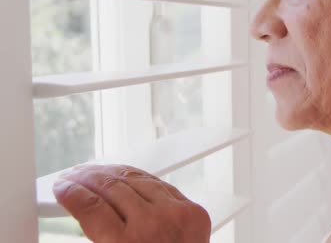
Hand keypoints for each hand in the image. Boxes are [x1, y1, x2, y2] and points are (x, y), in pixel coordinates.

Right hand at [53, 165, 210, 242]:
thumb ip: (99, 233)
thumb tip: (81, 205)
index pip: (91, 207)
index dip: (72, 193)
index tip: (62, 188)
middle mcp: (152, 226)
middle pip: (111, 188)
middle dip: (87, 178)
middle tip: (73, 176)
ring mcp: (176, 214)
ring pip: (135, 180)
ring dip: (110, 173)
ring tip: (94, 172)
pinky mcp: (193, 210)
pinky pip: (160, 185)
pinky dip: (139, 179)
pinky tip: (125, 176)